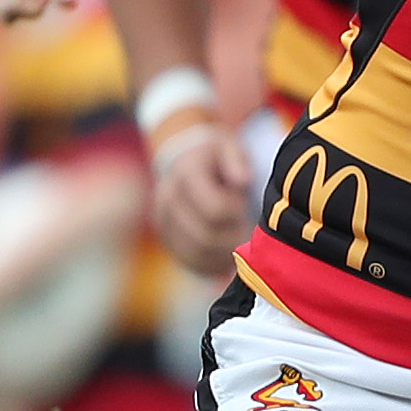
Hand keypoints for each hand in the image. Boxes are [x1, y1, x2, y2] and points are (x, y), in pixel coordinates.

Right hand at [148, 117, 254, 273]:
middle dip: (233, 235)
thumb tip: (243, 181)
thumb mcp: (230, 147)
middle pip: (207, 235)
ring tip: (240, 237)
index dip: (237, 212)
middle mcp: (168, 199)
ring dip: (225, 252)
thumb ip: (237, 160)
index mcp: (185, 174)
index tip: (243, 204)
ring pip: (199, 253)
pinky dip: (215, 262)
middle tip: (246, 225)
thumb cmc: (216, 158)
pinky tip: (228, 250)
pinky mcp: (167, 239)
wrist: (185, 165)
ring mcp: (163, 222)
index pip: (215, 209)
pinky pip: (192, 261)